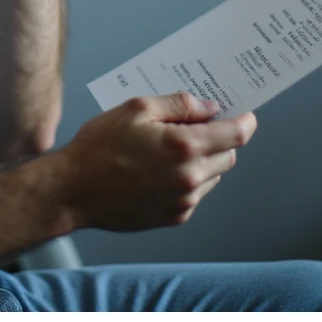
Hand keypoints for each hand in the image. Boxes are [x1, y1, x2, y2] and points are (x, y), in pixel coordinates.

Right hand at [53, 92, 256, 232]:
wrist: (74, 189)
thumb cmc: (99, 146)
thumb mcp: (136, 108)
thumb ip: (178, 105)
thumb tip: (209, 107)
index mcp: (184, 147)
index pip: (235, 135)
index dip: (245, 122)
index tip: (246, 115)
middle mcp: (189, 177)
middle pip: (228, 156)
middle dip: (220, 139)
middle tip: (197, 125)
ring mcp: (183, 201)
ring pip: (213, 176)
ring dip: (204, 160)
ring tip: (170, 148)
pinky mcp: (173, 217)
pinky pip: (195, 194)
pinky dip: (188, 179)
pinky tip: (160, 169)